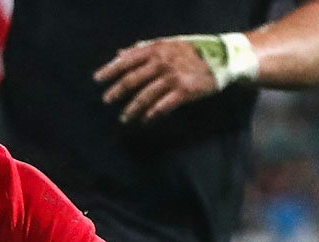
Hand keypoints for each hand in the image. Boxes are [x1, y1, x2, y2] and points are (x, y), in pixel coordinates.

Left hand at [94, 37, 219, 124]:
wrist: (222, 58)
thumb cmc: (190, 51)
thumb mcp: (166, 44)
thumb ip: (142, 49)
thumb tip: (118, 54)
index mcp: (156, 49)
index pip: (127, 60)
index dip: (110, 70)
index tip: (97, 80)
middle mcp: (162, 62)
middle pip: (133, 79)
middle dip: (116, 92)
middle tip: (106, 100)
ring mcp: (173, 77)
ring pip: (145, 96)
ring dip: (132, 109)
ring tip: (124, 118)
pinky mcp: (184, 91)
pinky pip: (164, 106)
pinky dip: (152, 115)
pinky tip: (146, 121)